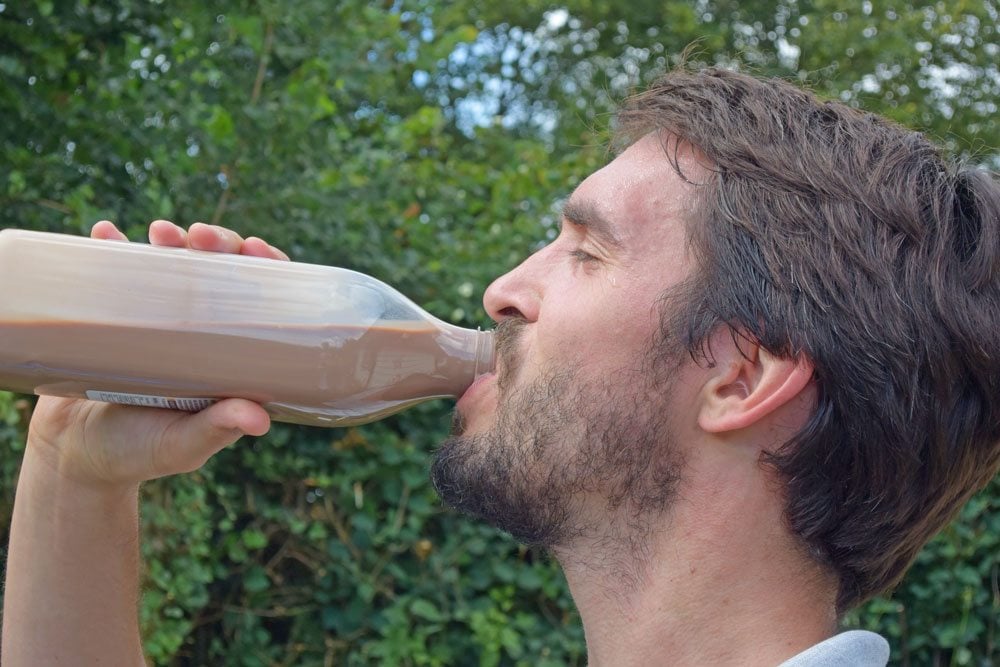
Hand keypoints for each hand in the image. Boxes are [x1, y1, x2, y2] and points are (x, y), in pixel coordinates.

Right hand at [27, 220, 289, 489]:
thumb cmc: (139, 454)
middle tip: (199, 238)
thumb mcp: (182, 445)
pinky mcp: (116, 315)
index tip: (256, 249)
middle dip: (218, 244)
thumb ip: (216, 431)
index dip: (268, 269)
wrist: (74, 455)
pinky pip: (118, 273)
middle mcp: (202, 330)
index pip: (264, 302)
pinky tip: (105, 233)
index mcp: (232, 356)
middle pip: (222, 272)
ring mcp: (159, 318)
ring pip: (176, 264)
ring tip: (159, 233)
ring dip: (171, 240)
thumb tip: (259, 421)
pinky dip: (112, 248)